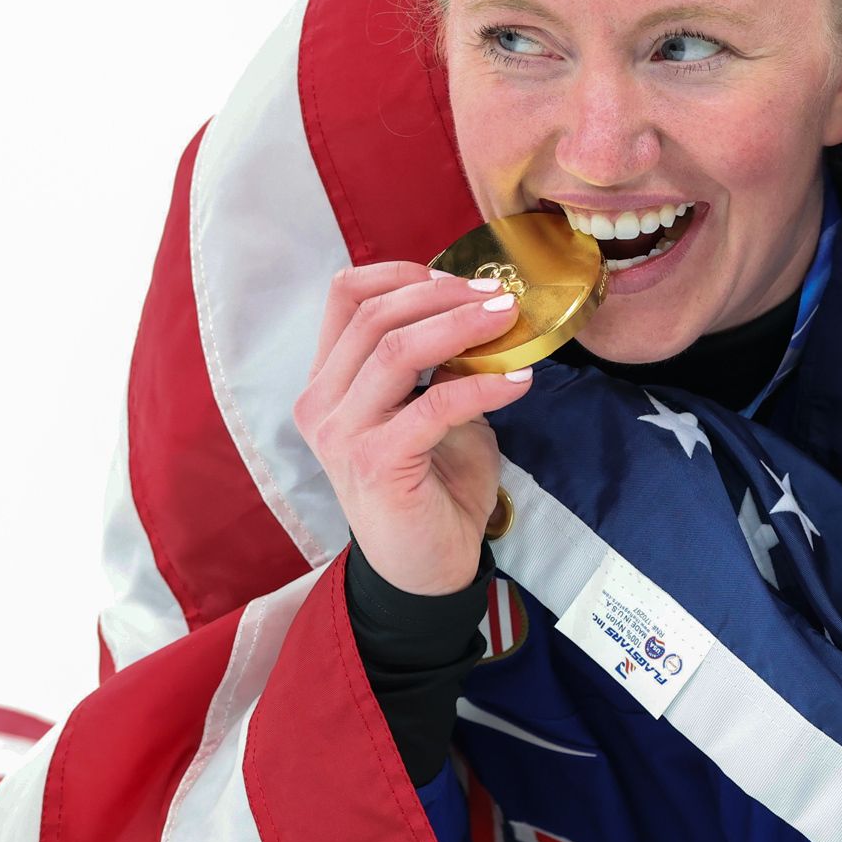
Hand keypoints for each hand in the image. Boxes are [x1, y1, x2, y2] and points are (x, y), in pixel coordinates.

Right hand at [294, 262, 536, 596]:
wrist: (428, 568)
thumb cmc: (433, 486)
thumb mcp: (433, 411)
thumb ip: (442, 365)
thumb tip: (486, 314)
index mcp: (329, 382)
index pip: (343, 297)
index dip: (401, 273)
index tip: (457, 276)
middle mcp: (322, 403)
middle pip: (374, 316)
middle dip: (444, 295)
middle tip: (501, 297)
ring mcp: (342, 434)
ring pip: (395, 350)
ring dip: (460, 325)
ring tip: (510, 320)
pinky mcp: (376, 464)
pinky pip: (433, 405)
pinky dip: (482, 386)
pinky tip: (518, 382)